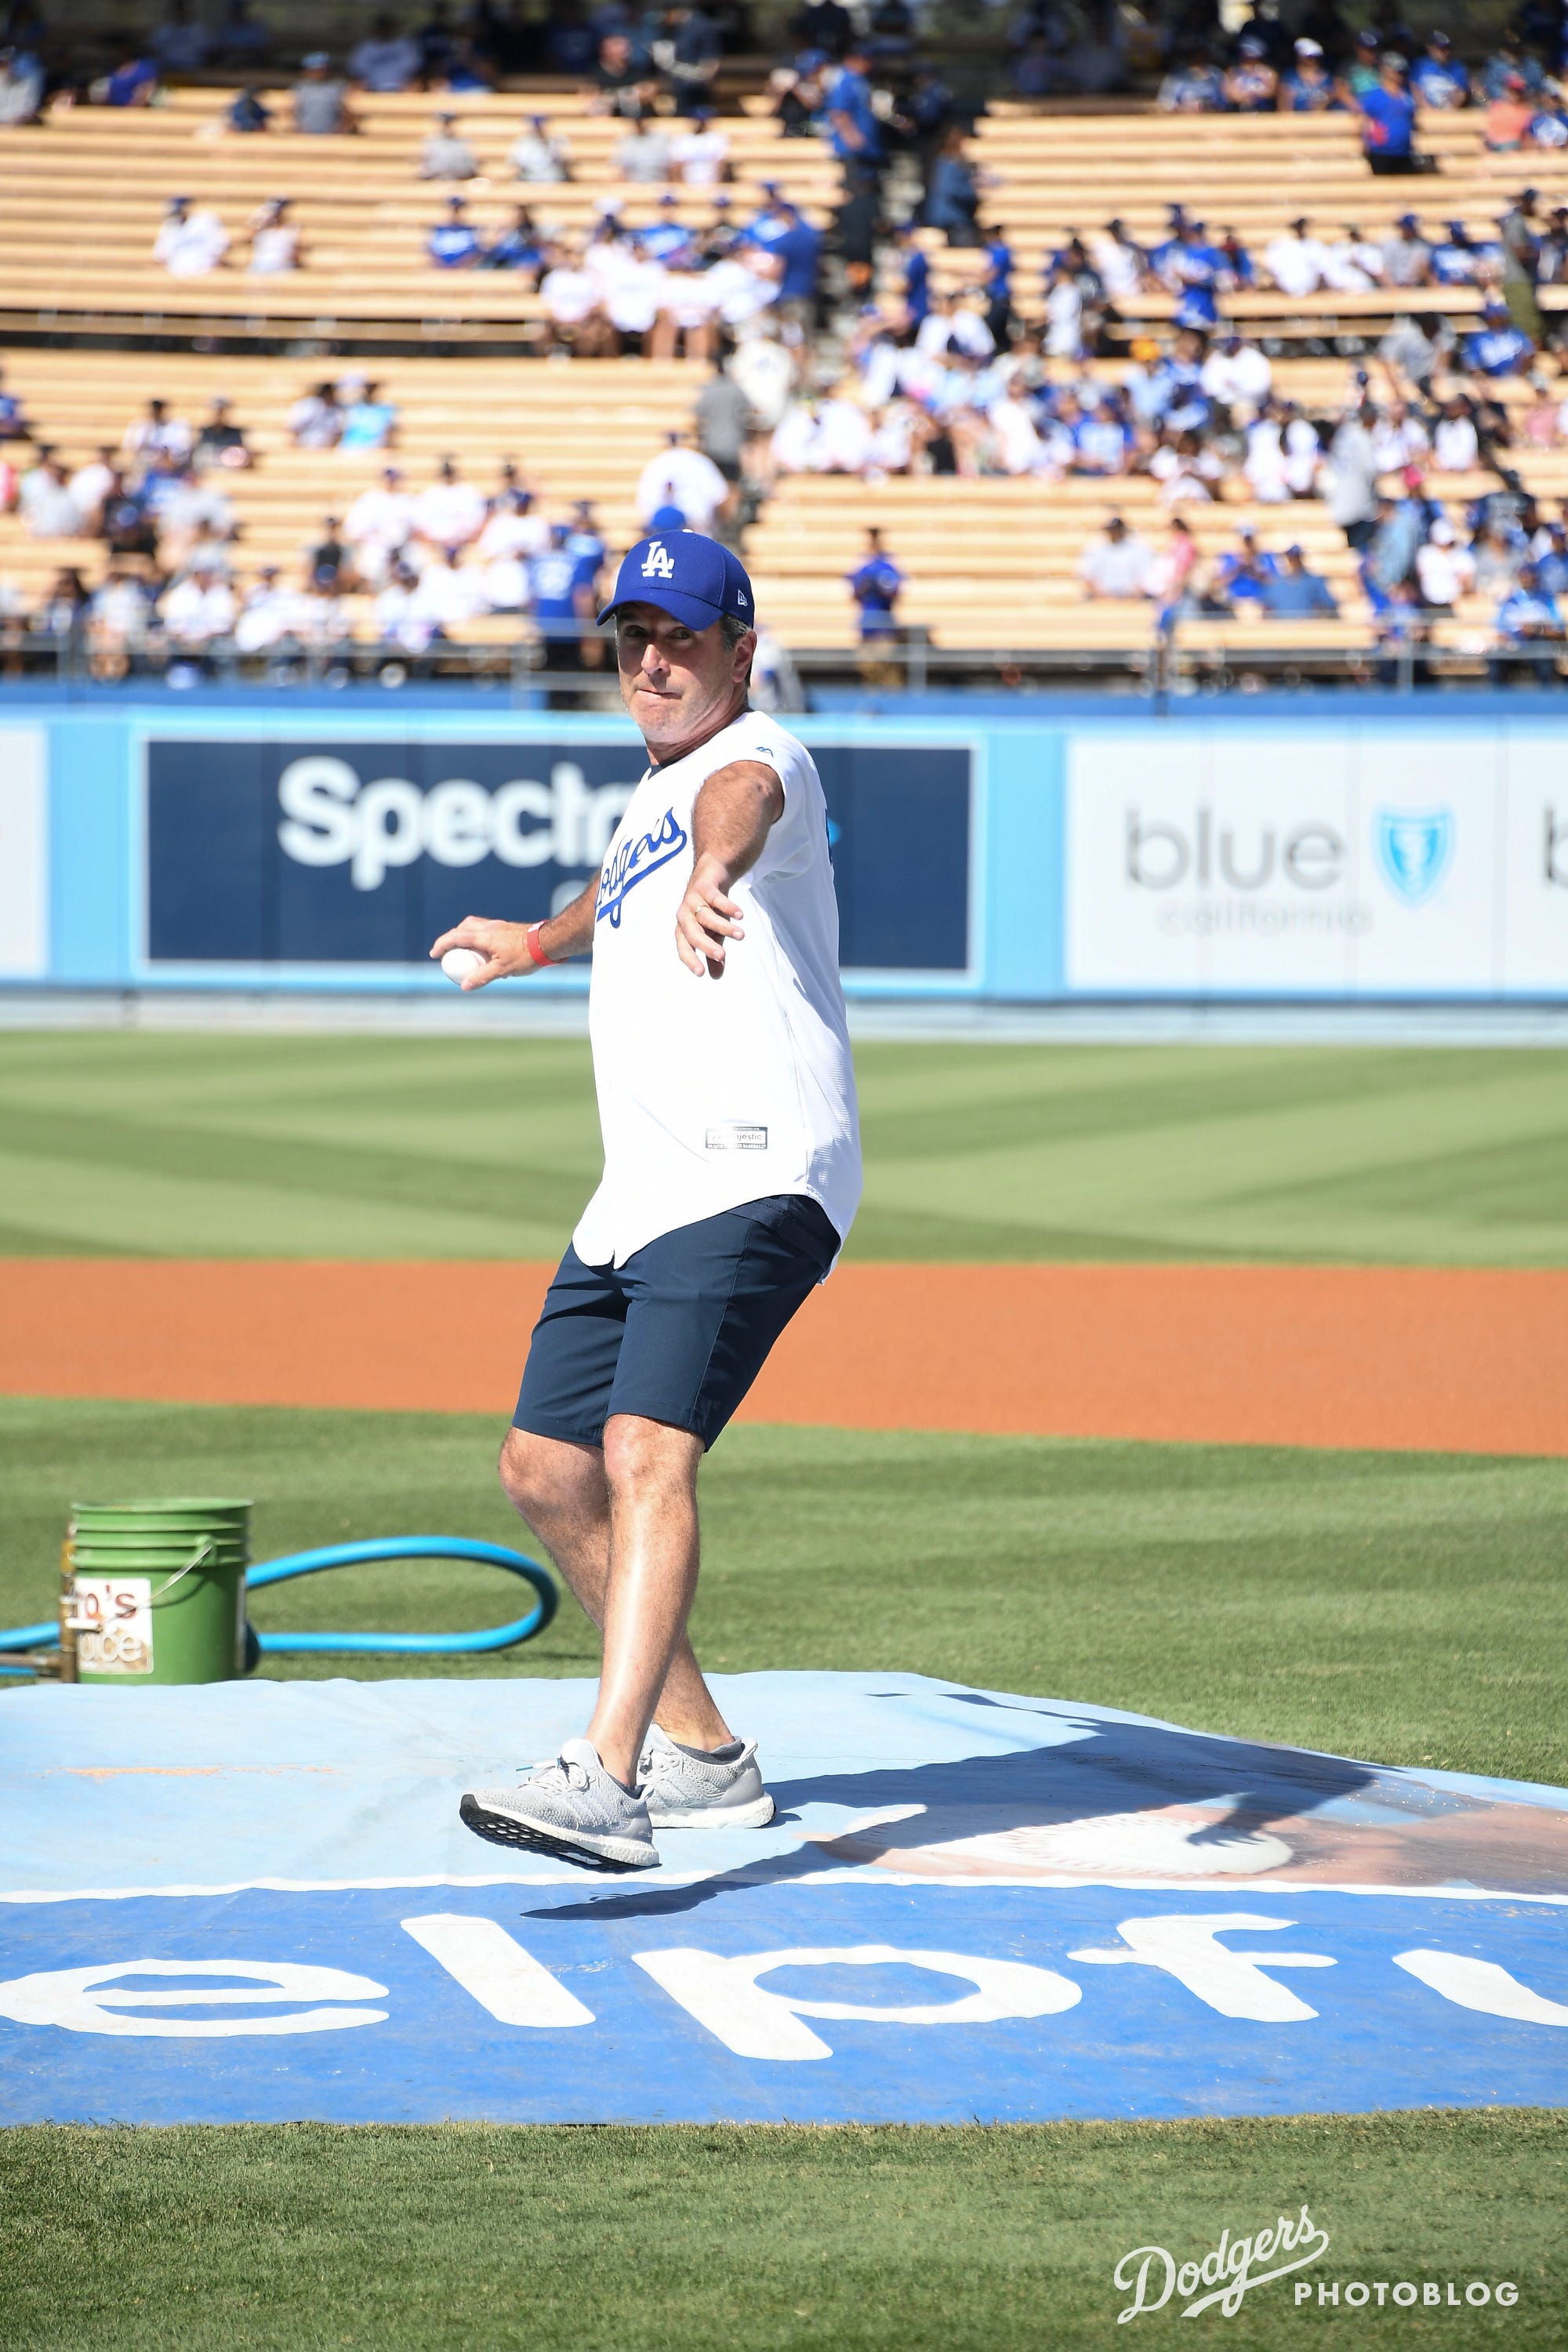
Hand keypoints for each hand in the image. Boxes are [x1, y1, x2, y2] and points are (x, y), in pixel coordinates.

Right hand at [428, 916, 538, 988]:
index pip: (456, 937)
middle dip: (451, 938)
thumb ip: (482, 977)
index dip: (442, 945)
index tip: (434, 954)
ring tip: (464, 951)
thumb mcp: (502, 970)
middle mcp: (489, 927)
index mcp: (484, 935)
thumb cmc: (526, 955)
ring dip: (464, 935)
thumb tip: (464, 986)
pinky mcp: (506, 928)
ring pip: (474, 926)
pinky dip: (478, 937)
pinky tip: (485, 950)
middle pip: (463, 928)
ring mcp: (498, 925)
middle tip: (447, 951)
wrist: (547, 942)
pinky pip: (485, 929)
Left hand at [675, 853, 742, 977]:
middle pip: (692, 933)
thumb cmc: (710, 908)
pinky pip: (715, 898)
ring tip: (741, 935)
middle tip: (722, 956)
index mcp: (684, 929)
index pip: (683, 947)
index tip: (701, 973)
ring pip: (706, 916)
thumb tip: (716, 977)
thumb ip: (714, 954)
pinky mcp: (705, 886)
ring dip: (724, 927)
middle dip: (707, 946)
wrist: (713, 873)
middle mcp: (685, 915)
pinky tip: (740, 915)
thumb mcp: (713, 933)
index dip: (690, 959)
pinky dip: (727, 906)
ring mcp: (693, 899)